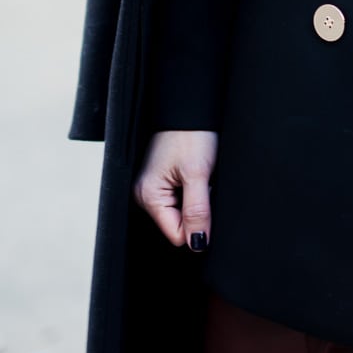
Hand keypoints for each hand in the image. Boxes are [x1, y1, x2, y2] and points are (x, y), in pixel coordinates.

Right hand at [133, 130, 217, 250]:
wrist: (189, 107)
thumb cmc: (191, 135)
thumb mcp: (198, 174)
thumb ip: (197, 211)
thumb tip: (197, 244)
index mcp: (149, 197)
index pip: (178, 235)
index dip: (199, 224)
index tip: (206, 199)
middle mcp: (146, 196)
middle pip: (180, 225)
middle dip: (198, 210)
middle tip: (203, 183)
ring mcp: (154, 188)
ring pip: (184, 213)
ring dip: (198, 200)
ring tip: (200, 176)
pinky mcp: (163, 181)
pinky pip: (183, 199)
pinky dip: (195, 190)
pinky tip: (197, 174)